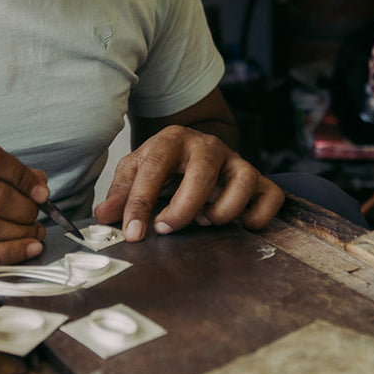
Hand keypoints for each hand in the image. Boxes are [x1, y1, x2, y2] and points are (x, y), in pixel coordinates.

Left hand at [93, 125, 283, 241]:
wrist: (195, 151)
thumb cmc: (164, 166)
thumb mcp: (136, 172)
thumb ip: (121, 193)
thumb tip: (103, 217)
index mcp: (173, 140)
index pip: (154, 167)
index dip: (140, 203)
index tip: (132, 234)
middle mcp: (208, 146)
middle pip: (202, 172)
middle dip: (183, 208)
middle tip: (165, 228)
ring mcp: (237, 162)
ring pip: (242, 181)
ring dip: (222, 210)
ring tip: (204, 222)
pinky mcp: (259, 179)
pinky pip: (270, 196)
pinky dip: (258, 215)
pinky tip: (240, 225)